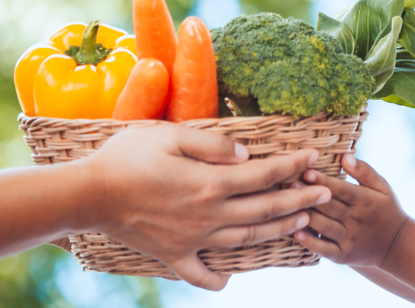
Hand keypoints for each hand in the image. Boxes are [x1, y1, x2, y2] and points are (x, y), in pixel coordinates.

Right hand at [81, 124, 330, 289]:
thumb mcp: (172, 136)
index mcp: (210, 183)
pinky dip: (218, 279)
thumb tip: (248, 154)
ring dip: (277, 230)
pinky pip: (201, 274)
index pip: (264, 174)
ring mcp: (192, 240)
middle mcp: (208, 215)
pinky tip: (229, 278)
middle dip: (300, 199)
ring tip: (301, 222)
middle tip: (326, 192)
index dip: (293, 165)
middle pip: (264, 208)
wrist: (87, 195)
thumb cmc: (127, 157)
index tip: (315, 156)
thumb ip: (214, 145)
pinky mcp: (173, 256)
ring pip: (246, 239)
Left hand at [293, 154, 408, 268]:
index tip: (306, 171)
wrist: (397, 246)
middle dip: (310, 196)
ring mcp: (350, 240)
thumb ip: (364, 171)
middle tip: (289, 185)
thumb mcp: (383, 187)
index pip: (342, 189)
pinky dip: (311, 243)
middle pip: (330, 207)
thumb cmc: (386, 210)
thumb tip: (345, 157)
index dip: (324, 181)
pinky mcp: (344, 256)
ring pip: (325, 227)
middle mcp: (357, 220)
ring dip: (307, 216)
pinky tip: (297, 234)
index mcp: (365, 201)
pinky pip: (325, 250)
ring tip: (288, 206)